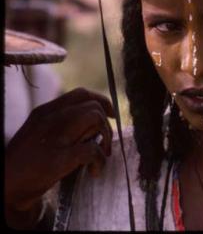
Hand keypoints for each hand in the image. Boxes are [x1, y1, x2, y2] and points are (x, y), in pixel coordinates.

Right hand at [5, 88, 114, 223]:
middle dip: (107, 124)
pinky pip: (92, 150)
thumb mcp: (40, 132)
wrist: (5, 188)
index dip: (102, 101)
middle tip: (104, 143)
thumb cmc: (26, 162)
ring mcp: (55, 138)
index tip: (110, 114)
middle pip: (93, 106)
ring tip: (102, 155)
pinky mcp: (59, 159)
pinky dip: (100, 160)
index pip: (81, 94)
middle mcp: (50, 119)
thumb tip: (96, 123)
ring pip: (95, 118)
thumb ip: (63, 122)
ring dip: (106, 138)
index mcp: (45, 112)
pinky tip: (94, 171)